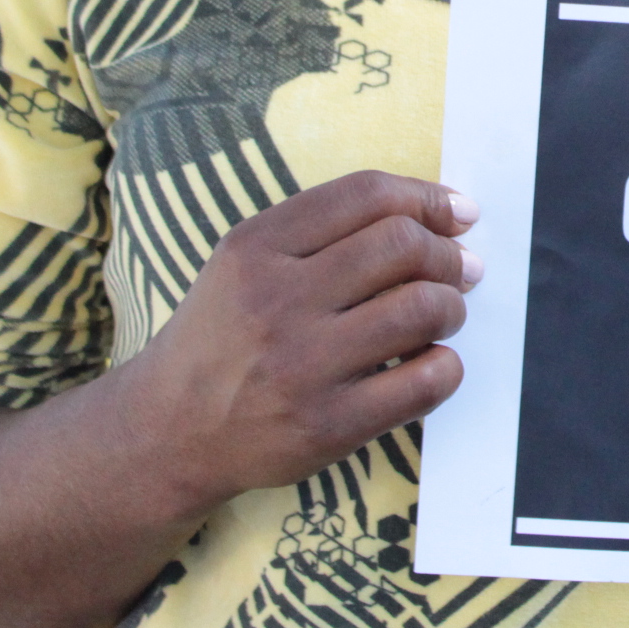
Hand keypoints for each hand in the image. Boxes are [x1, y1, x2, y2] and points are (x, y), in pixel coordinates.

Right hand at [115, 170, 481, 516]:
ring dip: (452, 307)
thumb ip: (328, 230)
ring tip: (443, 315)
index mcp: (254, 249)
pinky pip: (425, 381)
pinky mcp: (327, 427)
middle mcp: (275, 302)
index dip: (429, 198)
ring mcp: (301, 367)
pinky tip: (430, 363)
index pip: (366, 194)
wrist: (168, 432)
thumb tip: (447, 213)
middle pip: (403, 245)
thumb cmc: (227, 336)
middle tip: (460, 270)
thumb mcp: (247, 263)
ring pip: (421, 308)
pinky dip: (447, 366)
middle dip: (449, 255)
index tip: (460, 213)